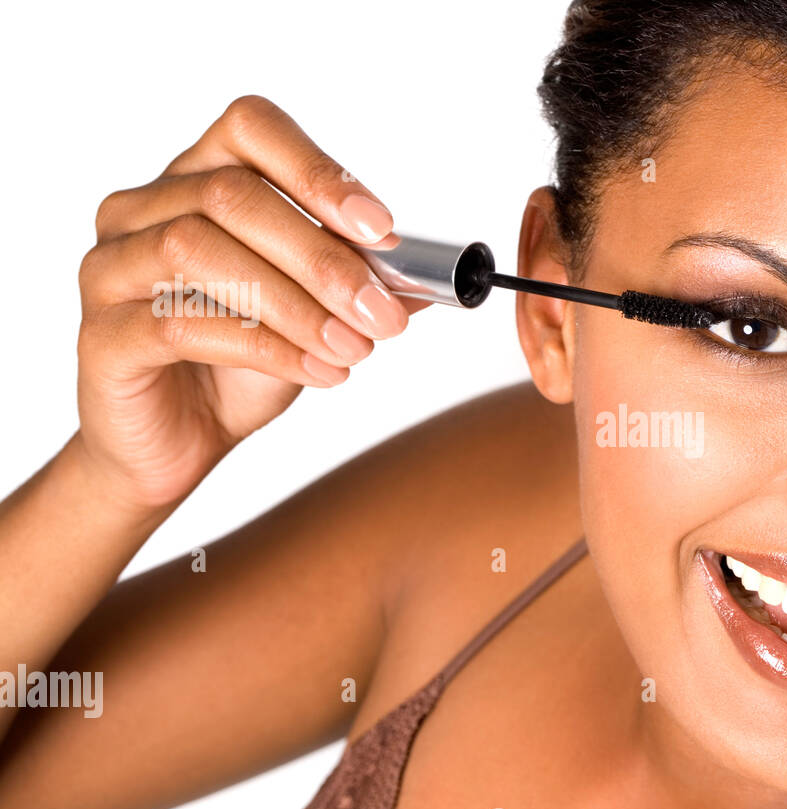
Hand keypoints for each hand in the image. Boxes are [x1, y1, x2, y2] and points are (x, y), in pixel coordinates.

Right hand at [75, 95, 411, 510]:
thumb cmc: (241, 368)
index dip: (318, 170)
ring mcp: (110, 268)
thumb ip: (361, 288)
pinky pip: (181, 324)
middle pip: (232, 196)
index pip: (250, 129)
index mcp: (194, 181)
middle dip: (324, 258)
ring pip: (199, 252)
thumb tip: (426, 278)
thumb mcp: (314, 318)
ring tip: (355, 348)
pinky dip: (265, 347)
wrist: (181, 445)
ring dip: (295, 305)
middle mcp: (140, 210)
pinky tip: (320, 373)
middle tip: (384, 313)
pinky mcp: (102, 334)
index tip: (381, 228)